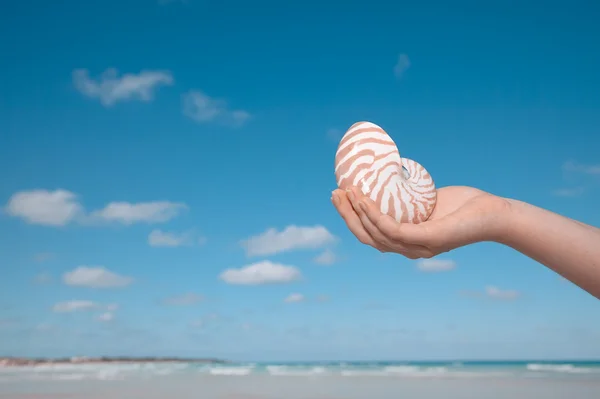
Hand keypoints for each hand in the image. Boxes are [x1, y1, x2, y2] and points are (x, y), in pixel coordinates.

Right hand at [331, 186, 510, 258]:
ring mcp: (418, 247)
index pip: (369, 233)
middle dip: (345, 215)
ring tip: (347, 191)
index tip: (339, 194)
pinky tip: (365, 199)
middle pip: (365, 237)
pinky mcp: (429, 241)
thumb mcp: (428, 199)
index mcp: (406, 241)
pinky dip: (375, 216)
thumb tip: (390, 174)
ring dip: (356, 213)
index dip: (349, 217)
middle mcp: (408, 249)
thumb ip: (409, 196)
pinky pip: (394, 230)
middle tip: (334, 192)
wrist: (494, 213)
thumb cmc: (464, 205)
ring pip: (375, 235)